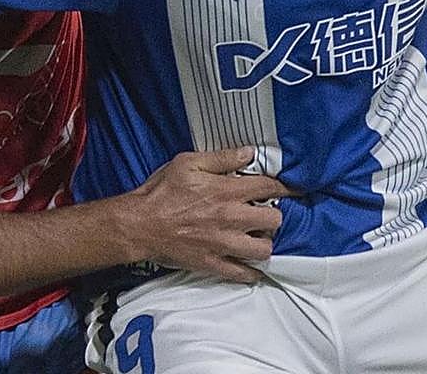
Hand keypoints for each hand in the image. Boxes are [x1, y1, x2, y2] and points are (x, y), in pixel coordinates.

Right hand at [124, 147, 293, 283]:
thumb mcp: (188, 163)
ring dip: (264, 242)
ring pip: (263, 249)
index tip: (287, 190)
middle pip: (274, 220)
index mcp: (226, 191)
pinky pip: (242, 274)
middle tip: (265, 212)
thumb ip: (222, 158)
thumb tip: (248, 153)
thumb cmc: (161, 192)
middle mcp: (230, 219)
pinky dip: (251, 271)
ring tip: (256, 236)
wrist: (139, 224)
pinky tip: (250, 264)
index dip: (282, 187)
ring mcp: (223, 244)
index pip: (268, 188)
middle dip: (273, 214)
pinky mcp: (213, 264)